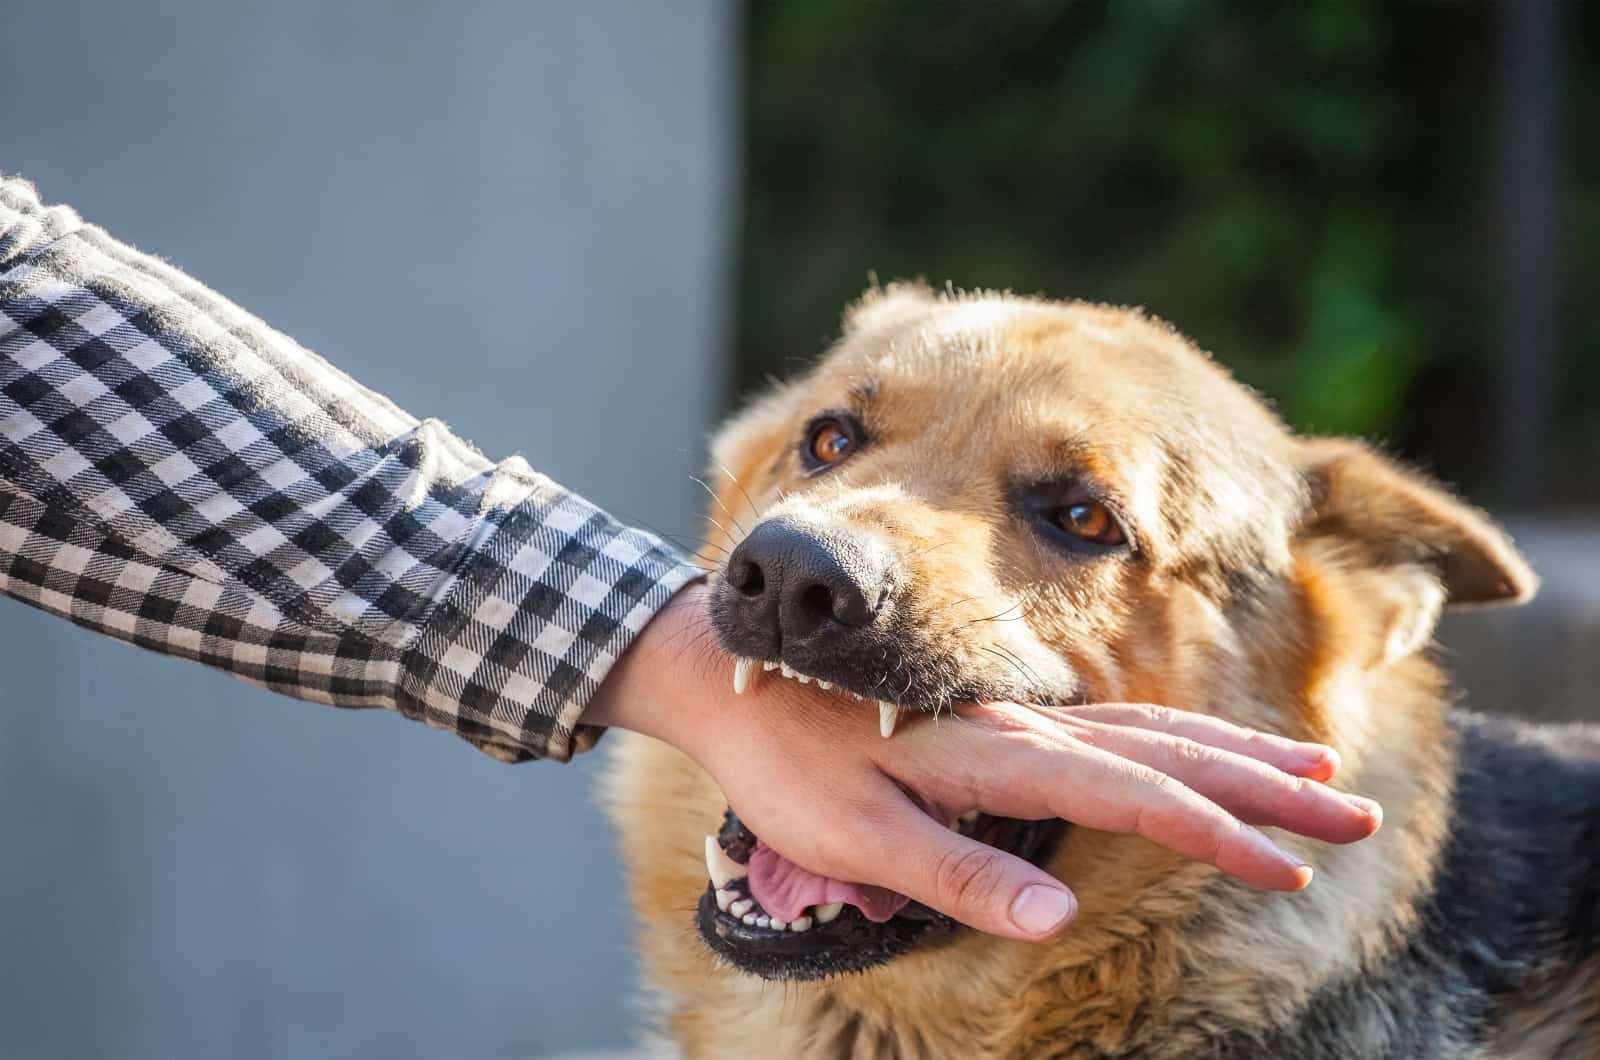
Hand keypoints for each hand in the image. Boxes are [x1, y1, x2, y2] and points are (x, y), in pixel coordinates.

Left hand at [584, 584, 1381, 941]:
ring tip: (1310, 770)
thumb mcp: (852, 835)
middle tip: (1353, 810)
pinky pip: (1111, 724)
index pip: (1131, 798)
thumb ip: (954, 873)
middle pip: (1168, 751)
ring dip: (1234, 752)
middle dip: (1263, 785)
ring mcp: (1015, 714)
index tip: (1288, 865)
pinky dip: (1174, 737)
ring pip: (1149, 729)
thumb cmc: (785, 762)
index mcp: (995, 756)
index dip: (1214, 833)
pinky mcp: (1000, 715)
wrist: (730, 672)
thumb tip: (1053, 920)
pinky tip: (1197, 750)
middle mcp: (1021, 725)